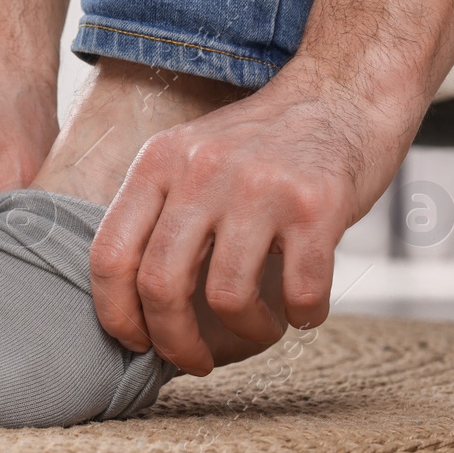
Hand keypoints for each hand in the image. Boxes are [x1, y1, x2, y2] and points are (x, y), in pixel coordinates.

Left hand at [88, 62, 411, 374]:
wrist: (343, 92)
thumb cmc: (264, 144)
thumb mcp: (192, 159)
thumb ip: (163, 214)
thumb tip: (140, 310)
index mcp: (159, 162)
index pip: (110, 253)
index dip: (116, 314)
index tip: (136, 342)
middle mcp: (201, 170)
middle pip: (161, 285)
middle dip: (174, 342)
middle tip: (196, 360)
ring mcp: (259, 185)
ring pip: (227, 296)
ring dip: (246, 333)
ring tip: (263, 327)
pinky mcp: (316, 203)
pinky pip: (300, 291)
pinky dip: (302, 316)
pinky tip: (305, 309)